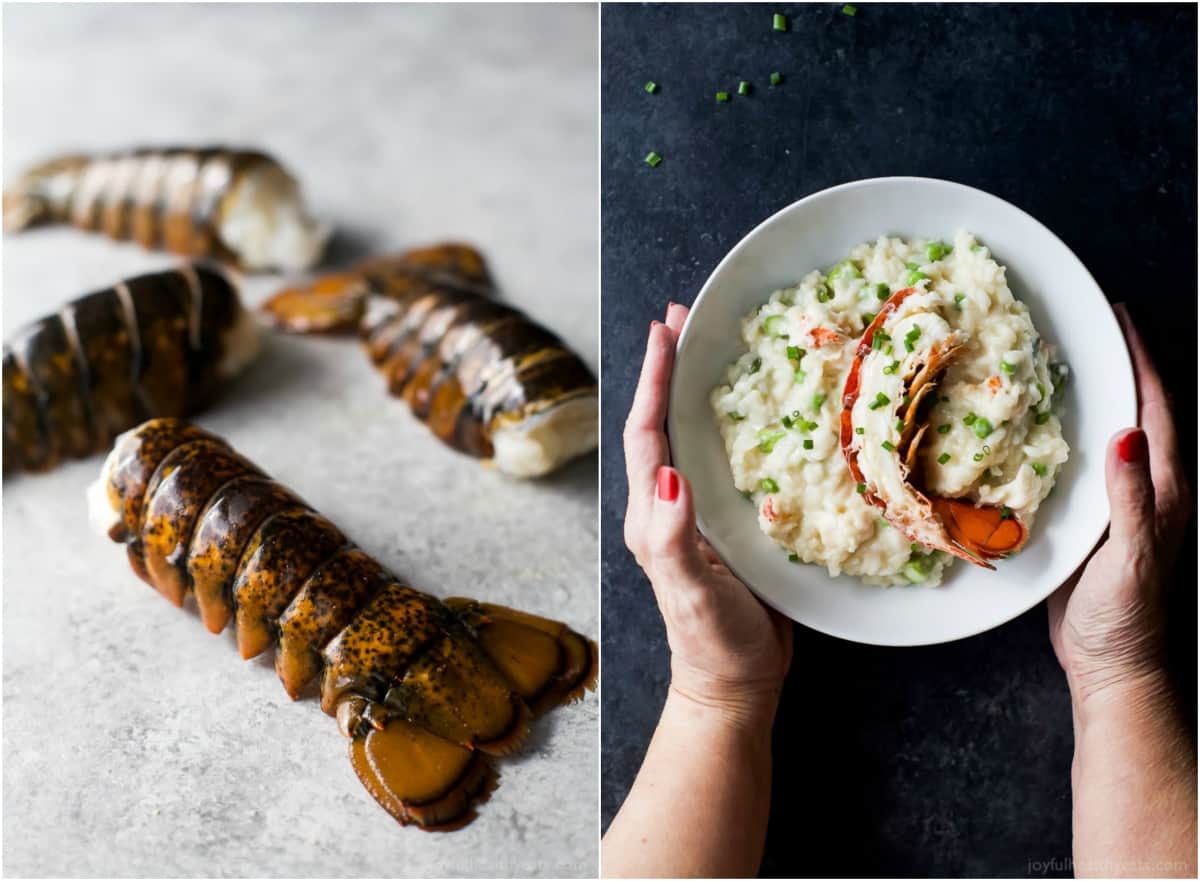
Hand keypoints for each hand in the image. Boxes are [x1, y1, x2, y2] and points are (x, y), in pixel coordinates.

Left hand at [623, 302, 792, 725]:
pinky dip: (726, 424)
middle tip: (685, 317)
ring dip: (694, 388)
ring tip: (710, 344)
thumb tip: (669, 476)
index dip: (652, 381)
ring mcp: (695, 514)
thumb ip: (675, 539)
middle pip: (661, 423)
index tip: (666, 331)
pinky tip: (751, 410)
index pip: (646, 434)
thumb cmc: (714, 645)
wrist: (735, 686)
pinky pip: (719, 460)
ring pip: (689, 437)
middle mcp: (667, 506)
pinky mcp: (724, 524)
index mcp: (652, 515)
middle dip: (668, 369)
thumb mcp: (692, 593)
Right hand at [1047, 304, 1192, 714]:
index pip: (1157, 413)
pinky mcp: (1093, 520)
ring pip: (1111, 434)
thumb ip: (1130, 498)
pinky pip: (1083, 462)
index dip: (1142, 364)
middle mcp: (1147, 490)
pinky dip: (1070, 434)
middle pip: (1139, 413)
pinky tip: (1045, 426)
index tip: (1122, 321)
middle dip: (1123, 367)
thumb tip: (1127, 436)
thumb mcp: (1131, 556)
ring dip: (1096, 396)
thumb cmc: (1125, 619)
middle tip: (1095, 327)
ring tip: (1068, 362)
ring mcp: (1120, 504)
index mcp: (1165, 493)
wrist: (1109, 665)